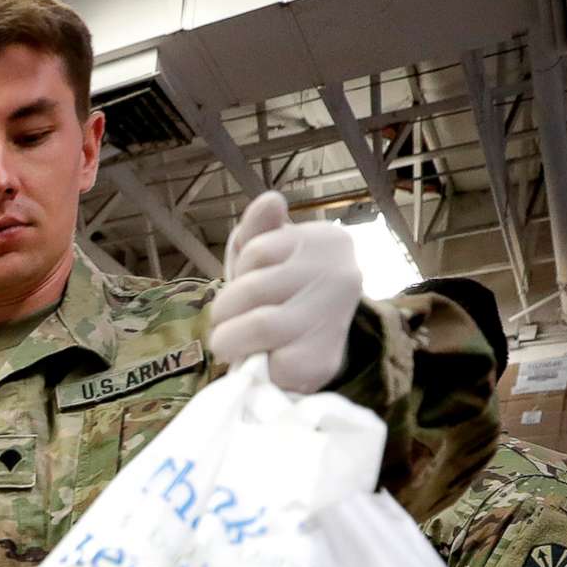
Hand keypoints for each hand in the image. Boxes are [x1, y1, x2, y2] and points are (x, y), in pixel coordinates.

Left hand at [209, 191, 362, 393]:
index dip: (240, 273)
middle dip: (225, 310)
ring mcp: (335, 319)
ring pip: (258, 325)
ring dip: (231, 339)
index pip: (256, 251)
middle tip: (228, 322)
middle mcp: (341, 276)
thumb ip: (261, 229)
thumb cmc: (282, 294)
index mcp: (326, 242)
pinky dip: (256, 365)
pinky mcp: (324, 360)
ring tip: (234, 342)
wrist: (312, 346)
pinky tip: (263, 361)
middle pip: (251, 288)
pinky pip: (271, 361)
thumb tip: (270, 200)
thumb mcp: (268, 255)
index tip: (247, 284)